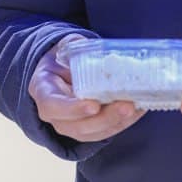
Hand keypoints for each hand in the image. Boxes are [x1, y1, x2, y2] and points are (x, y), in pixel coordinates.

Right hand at [29, 35, 144, 141]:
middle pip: (78, 126)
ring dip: (117, 122)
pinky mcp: (88, 130)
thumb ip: (75, 48)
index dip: (73, 109)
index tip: (94, 105)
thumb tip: (93, 48)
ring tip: (136, 108)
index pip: (53, 106)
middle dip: (105, 118)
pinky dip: (123, 123)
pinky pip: (105, 132)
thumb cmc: (61, 59)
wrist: (60, 72)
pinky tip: (138, 111)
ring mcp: (70, 126)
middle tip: (127, 106)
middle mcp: (54, 115)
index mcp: (43, 92)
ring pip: (93, 133)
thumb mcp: (64, 48)